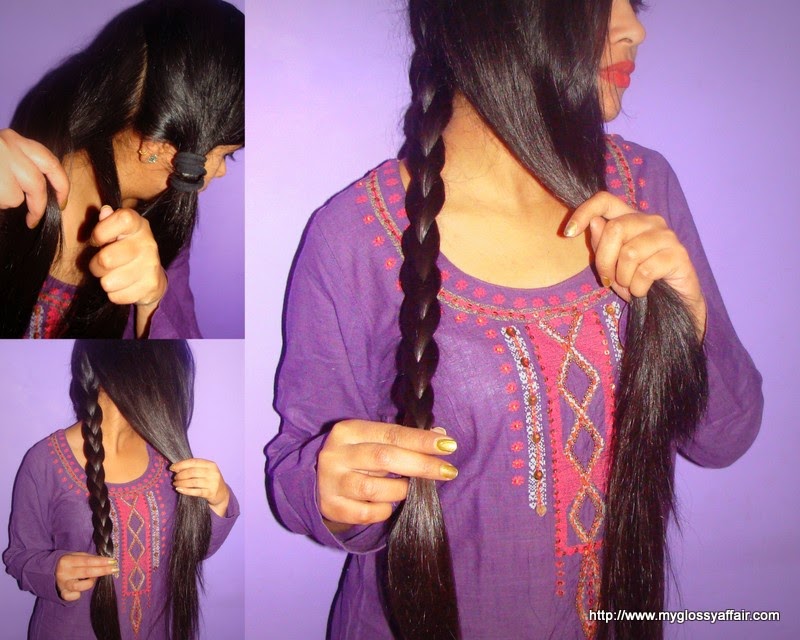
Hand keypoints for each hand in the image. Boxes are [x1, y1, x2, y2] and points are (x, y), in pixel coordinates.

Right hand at [0, 128, 69, 227]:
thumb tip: (46, 193)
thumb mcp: (3, 156)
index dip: (61, 185)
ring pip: (13, 197)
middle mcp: (6, 145)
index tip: (62, 202)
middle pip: (36, 184)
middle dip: (37, 206)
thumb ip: (21, 167)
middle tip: (32, 219)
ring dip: (5, 202)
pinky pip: (1, 199)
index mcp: (13, 139)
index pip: (50, 163)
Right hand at [55, 552, 117, 601]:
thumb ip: (89, 558)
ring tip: (95, 578)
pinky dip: (78, 594)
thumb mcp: (76, 556)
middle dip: (102, 570)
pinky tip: (80, 591)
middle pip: (86, 572)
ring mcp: (62, 584)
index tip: (113, 561)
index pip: (87, 561)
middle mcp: (64, 573)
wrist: (50, 572)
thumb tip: (105, 560)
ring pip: (81, 586)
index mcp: (67, 561)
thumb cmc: (69, 563)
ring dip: (91, 582)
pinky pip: (73, 596)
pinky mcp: (62, 593)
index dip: (101, 561)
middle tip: (114, 569)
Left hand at [88, 205, 166, 306]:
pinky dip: (115, 294)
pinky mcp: (151, 286)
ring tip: (113, 276)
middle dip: (96, 265)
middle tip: (101, 264)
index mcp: (139, 225)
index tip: (97, 240)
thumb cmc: (125, 250)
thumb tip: (104, 211)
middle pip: (106, 259)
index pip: (122, 219)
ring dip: (105, 281)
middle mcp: (148, 243)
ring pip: (108, 281)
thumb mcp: (116, 233)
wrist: (152, 276)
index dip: (102, 231)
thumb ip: (107, 222)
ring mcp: (151, 265)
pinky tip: (123, 286)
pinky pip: (116, 296)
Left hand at [170, 458, 229, 516]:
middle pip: (192, 472)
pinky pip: (195, 492)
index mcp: (211, 465)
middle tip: (174, 478)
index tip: (172, 467)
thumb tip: (176, 467)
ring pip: (193, 482)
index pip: (193, 462)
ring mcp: (213, 483)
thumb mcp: (206, 471)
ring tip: (175, 484)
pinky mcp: (211, 493)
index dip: (181, 464)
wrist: (222, 494)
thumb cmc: (210, 480)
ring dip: (181, 483)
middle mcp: (213, 473)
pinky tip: (179, 490)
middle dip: (180, 475)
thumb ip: (194, 468)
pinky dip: (186, 491)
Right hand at [317, 420, 458, 530]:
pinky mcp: (332, 507)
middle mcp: (337, 454)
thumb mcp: (373, 441)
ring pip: (375, 489)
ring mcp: (331, 482)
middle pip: (385, 458)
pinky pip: (367, 513)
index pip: (391, 433)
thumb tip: (441, 437)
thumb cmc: (356, 458)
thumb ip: (403, 439)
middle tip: (448, 471)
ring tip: (411, 489)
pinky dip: (384, 509)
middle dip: (421, 465)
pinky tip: (387, 504)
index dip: (420, 440)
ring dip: (401, 490)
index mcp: (348, 431)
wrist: (315, 482)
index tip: (448, 445)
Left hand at [565, 191, 705, 336]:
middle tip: (609, 280)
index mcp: (630, 218)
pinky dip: (637, 288)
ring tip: (630, 286)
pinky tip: (642, 292)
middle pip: (614, 229)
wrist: (674, 303)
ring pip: (630, 252)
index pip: (605, 200)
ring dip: (623, 278)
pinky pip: (645, 271)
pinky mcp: (679, 255)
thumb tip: (595, 222)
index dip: (584, 212)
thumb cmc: (639, 282)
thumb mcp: (612, 265)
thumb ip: (601, 244)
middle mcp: (650, 221)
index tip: (568, 233)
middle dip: (604, 261)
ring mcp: (666, 236)